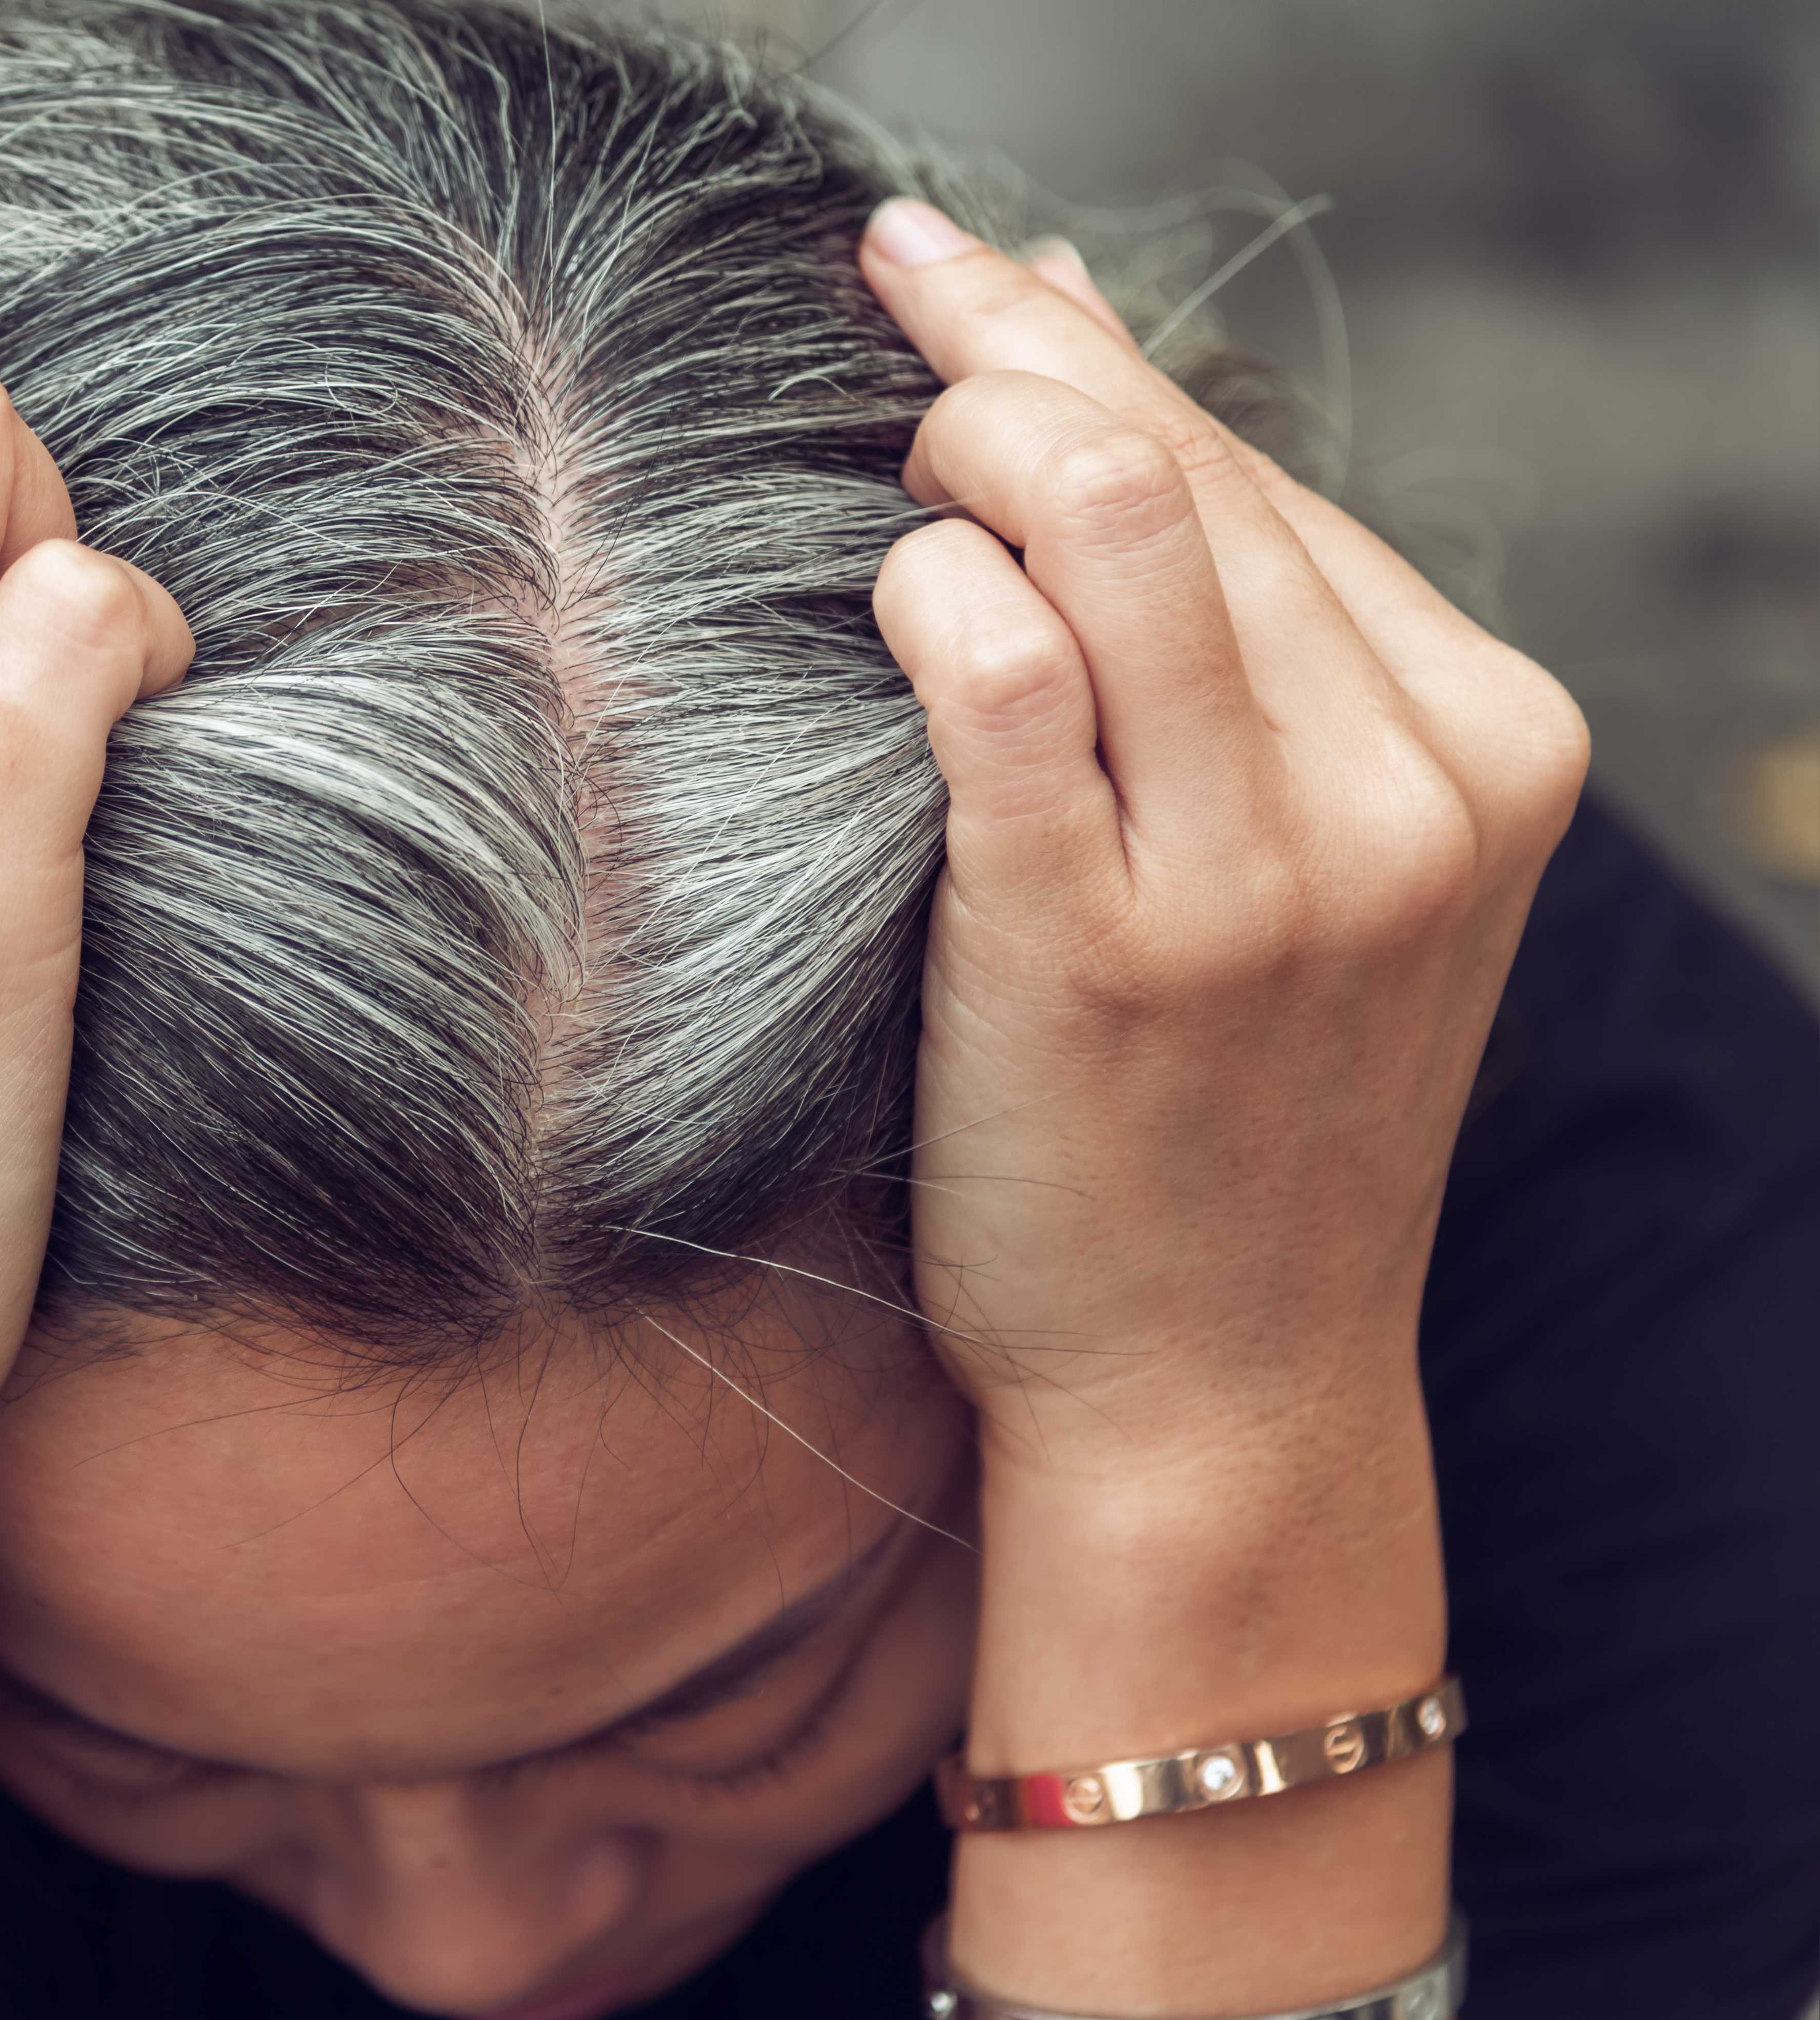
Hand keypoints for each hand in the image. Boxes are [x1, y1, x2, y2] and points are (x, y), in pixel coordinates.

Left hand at [862, 203, 1586, 1492]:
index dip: (1090, 351)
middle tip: (892, 321)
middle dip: (1010, 354)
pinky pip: (1002, 676)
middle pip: (1181, 468)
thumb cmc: (1225, 1110)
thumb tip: (1079, 353)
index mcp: (1483, 743)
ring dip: (965, 442)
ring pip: (1109, 520)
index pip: (1259, 473)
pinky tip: (887, 596)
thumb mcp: (1305, 855)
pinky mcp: (1108, 949)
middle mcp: (1404, 790)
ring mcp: (1269, 874)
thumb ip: (1230, 628)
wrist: (1216, 1382)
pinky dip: (925, 593)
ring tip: (890, 464)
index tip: (972, 287)